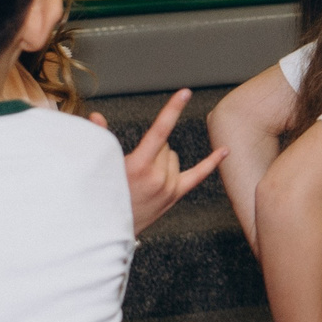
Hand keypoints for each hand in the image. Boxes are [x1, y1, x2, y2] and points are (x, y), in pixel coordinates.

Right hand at [109, 88, 226, 234]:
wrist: (105, 229)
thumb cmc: (99, 195)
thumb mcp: (101, 168)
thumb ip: (101, 139)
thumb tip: (96, 116)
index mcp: (139, 166)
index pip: (160, 131)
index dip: (172, 110)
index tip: (185, 92)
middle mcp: (158, 177)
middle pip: (165, 144)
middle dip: (151, 147)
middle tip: (132, 166)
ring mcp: (169, 187)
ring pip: (174, 157)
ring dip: (162, 158)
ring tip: (142, 176)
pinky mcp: (175, 195)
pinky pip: (198, 175)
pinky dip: (211, 162)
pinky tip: (225, 151)